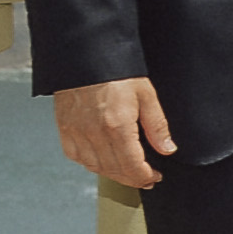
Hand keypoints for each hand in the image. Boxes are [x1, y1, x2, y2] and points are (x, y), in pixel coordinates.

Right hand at [50, 75, 174, 189]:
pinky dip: (91, 163)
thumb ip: (157, 126)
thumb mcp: (146, 95)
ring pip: (94, 167)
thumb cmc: (118, 72)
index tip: (155, 177)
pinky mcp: (64, 128)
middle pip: (114, 170)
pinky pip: (76, 156)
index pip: (132, 166)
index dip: (145, 177)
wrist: (86, 55)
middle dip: (132, 178)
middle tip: (145, 177)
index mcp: (117, 127)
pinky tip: (103, 160)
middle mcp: (93, 134)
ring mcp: (76, 132)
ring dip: (113, 173)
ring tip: (127, 170)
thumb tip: (167, 149)